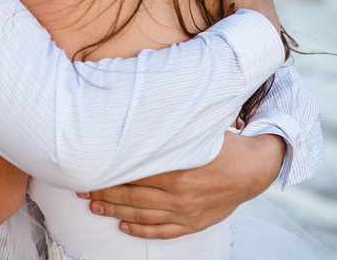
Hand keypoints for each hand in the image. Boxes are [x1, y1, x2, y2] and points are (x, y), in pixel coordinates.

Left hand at [77, 132, 284, 238]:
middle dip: (104, 192)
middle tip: (83, 189)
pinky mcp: (194, 223)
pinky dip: (141, 231)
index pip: (135, 173)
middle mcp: (180, 194)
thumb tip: (145, 103)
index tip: (90, 168)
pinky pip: (163, 231)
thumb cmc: (224, 145)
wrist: (253, 171)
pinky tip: (123, 227)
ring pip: (143, 215)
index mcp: (179, 170)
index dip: (110, 172)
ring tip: (94, 206)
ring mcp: (186, 212)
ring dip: (115, 211)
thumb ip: (171, 123)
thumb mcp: (199, 129)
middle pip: (132, 195)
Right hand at [222, 0, 280, 35]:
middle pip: (255, 5)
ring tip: (231, 24)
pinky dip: (245, 33)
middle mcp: (269, 9)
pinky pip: (252, 34)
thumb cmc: (245, 0)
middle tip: (230, 9)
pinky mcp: (264, 42)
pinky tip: (237, 35)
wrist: (251, 29)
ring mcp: (268, 26)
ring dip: (245, 21)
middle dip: (245, 6)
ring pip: (255, 20)